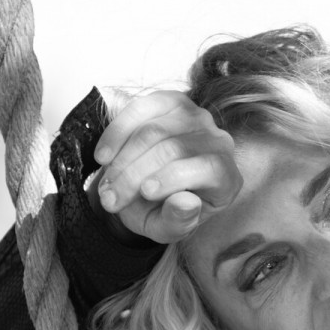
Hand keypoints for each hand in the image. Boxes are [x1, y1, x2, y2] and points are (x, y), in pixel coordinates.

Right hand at [91, 90, 241, 243]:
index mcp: (227, 178)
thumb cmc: (161, 212)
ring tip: (105, 185)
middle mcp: (219, 143)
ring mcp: (195, 117)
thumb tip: (187, 203)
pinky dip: (117, 133)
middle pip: (175, 149)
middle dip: (136, 174)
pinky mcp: (170, 101)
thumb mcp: (167, 229)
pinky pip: (139, 110)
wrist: (142, 192)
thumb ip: (179, 223)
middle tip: (110, 199)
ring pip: (153, 131)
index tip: (144, 192)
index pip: (209, 168)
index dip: (175, 178)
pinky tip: (102, 156)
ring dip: (123, 160)